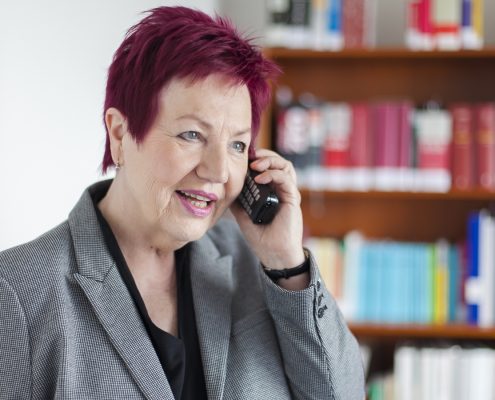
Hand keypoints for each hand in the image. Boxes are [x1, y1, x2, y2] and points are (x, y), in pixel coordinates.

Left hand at [230, 149, 304, 270]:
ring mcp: (288, 194)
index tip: (244, 157)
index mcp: (272, 191)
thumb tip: (225, 187)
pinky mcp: (293, 200)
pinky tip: (260, 179)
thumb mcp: (242, 214)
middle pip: (279, 162)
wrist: (272, 254)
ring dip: (270, 161)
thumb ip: (238, 200)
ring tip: (256, 165)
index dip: (259, 158)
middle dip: (265, 155)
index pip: (269, 166)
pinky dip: (273, 175)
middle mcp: (282, 190)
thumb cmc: (260, 236)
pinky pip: (286, 180)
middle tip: (251, 157)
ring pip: (286, 166)